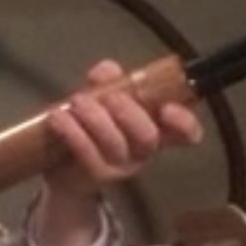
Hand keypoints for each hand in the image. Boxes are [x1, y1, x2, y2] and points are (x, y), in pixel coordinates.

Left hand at [34, 59, 203, 245]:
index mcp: (158, 129)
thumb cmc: (94, 126)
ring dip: (95, 118)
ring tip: (76, 101)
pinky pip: (87, 154)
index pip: (186, 133)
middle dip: (129, 112)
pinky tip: (59, 117)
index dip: (185, 122)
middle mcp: (145, 151)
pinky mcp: (96, 174)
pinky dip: (72, 132)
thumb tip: (107, 70)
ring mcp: (122, 166)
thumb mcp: (102, 97)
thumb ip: (108, 81)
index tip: (168, 108)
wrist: (65, 167)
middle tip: (107, 97)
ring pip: (116, 144)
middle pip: (148, 136)